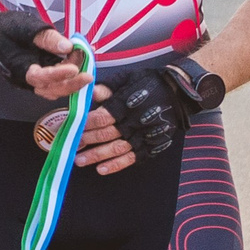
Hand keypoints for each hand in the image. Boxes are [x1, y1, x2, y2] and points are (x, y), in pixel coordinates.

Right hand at [0, 10, 85, 99]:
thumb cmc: (4, 29)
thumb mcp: (26, 28)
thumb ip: (47, 38)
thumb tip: (68, 46)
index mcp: (19, 68)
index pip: (41, 77)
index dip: (59, 74)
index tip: (75, 68)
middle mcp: (26, 79)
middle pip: (52, 89)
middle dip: (72, 83)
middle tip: (88, 72)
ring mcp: (33, 80)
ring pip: (56, 88)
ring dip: (72, 79)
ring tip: (83, 58)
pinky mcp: (40, 75)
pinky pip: (56, 81)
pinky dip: (69, 74)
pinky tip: (77, 59)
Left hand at [72, 67, 190, 173]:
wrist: (178, 92)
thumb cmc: (147, 83)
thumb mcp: (126, 80)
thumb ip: (106, 89)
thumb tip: (87, 91)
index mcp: (127, 104)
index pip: (102, 117)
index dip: (86, 124)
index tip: (71, 128)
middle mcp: (135, 121)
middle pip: (107, 134)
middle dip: (87, 141)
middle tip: (71, 147)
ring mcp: (144, 135)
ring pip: (118, 148)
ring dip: (97, 155)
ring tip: (79, 161)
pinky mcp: (152, 146)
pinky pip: (132, 157)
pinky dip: (117, 164)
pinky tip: (101, 169)